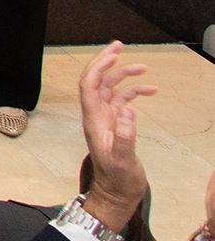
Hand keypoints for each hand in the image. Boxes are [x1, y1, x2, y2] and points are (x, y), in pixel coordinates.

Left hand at [78, 40, 155, 229]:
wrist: (117, 194)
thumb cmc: (118, 179)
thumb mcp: (122, 159)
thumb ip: (125, 135)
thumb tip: (127, 109)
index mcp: (93, 119)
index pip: (89, 84)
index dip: (98, 66)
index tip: (113, 52)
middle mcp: (96, 115)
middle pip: (97, 80)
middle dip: (107, 62)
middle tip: (121, 46)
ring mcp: (105, 119)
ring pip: (111, 89)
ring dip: (124, 76)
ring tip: (144, 69)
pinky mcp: (115, 125)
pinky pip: (123, 101)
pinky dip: (135, 93)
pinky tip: (150, 91)